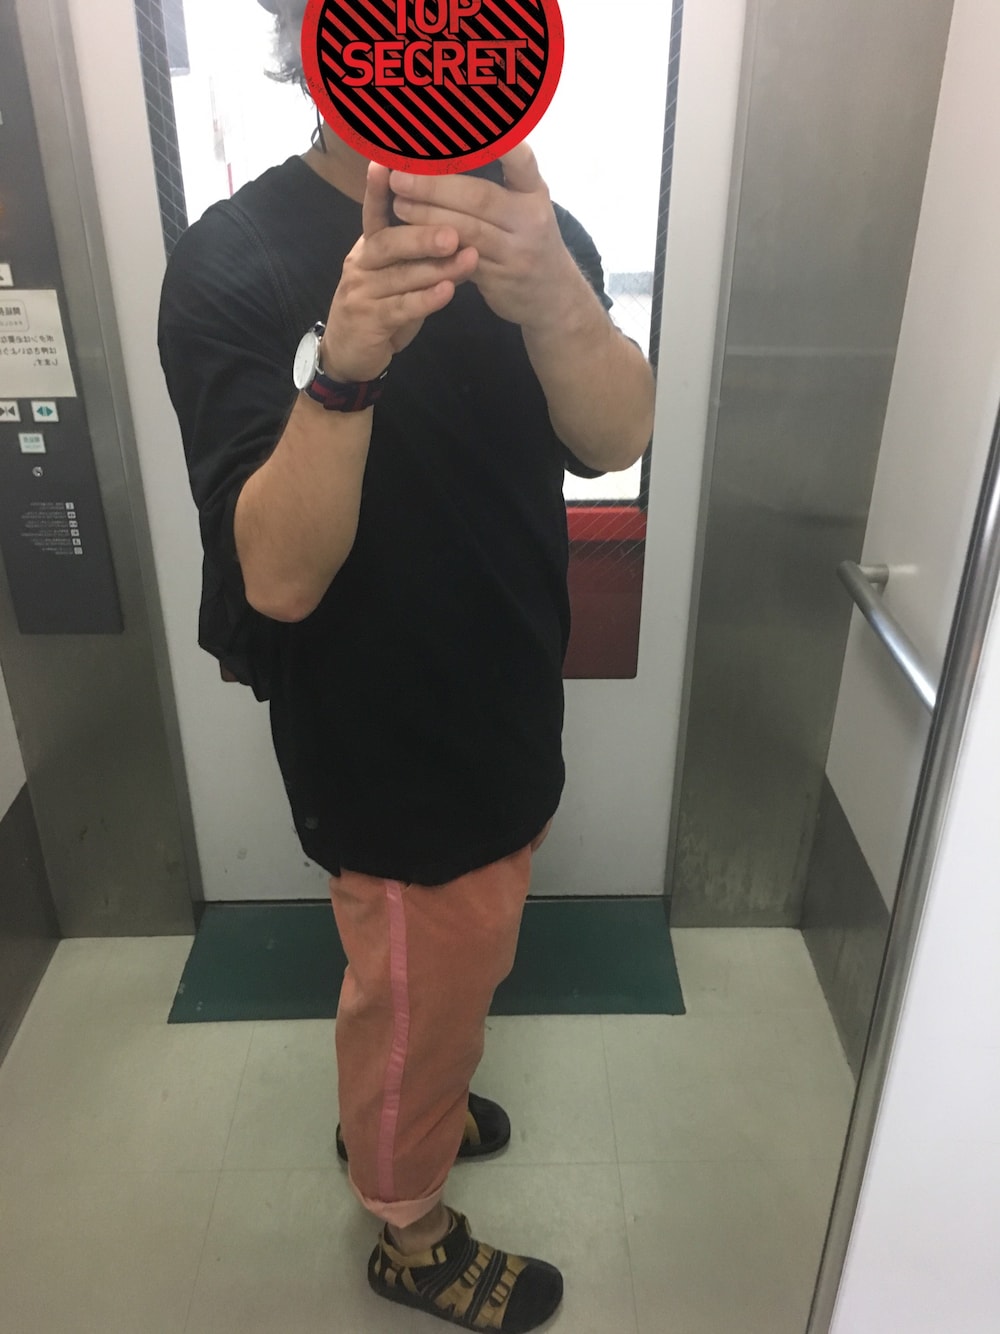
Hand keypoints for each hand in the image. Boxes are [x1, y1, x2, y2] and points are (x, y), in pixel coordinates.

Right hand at [321, 163, 479, 382]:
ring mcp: (361, 292)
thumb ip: (419, 255)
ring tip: (467, 257)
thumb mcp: (398, 277)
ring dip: (436, 267)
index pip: (374, 211)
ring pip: (400, 275)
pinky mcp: (368, 321)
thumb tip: (458, 226)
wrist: (350, 356)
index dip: (380, 187)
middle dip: (423, 233)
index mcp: (368, 247)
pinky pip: (401, 307)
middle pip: (389, 241)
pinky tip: (448, 291)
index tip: (388, 160)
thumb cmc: (381, 309)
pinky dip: (426, 299)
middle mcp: (360, 264)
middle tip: (455, 230)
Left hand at [388, 144, 583, 330]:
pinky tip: (412, 238)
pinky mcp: (500, 279)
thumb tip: (445, 148)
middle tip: (400, 177)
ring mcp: (517, 251)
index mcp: (535, 190)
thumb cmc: (528, 239)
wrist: (553, 296)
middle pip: (480, 196)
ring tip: (399, 205)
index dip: (496, 142)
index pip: (519, 158)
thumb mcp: (526, 204)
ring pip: (467, 230)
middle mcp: (530, 218)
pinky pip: (461, 260)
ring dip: (428, 216)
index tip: (460, 125)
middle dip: (435, 185)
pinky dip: (434, 248)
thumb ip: (499, 178)